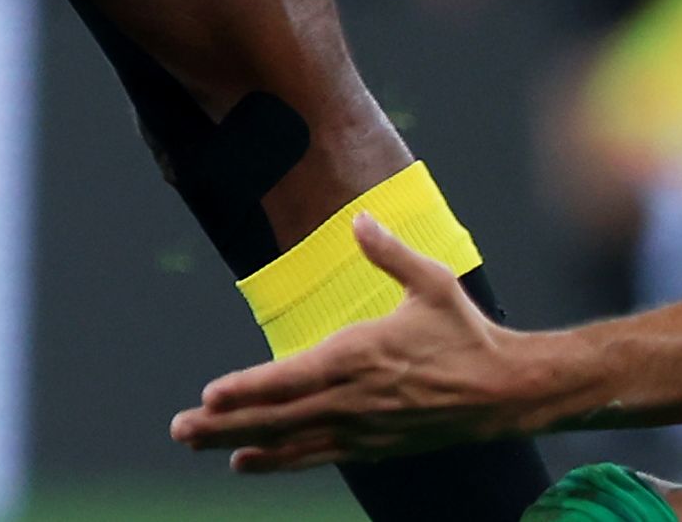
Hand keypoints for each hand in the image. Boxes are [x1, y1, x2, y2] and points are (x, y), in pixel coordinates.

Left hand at [170, 219, 565, 472]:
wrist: (503, 392)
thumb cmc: (465, 332)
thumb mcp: (433, 281)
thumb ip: (389, 252)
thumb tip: (360, 219)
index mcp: (362, 354)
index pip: (293, 377)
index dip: (250, 388)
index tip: (210, 392)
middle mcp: (354, 398)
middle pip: (278, 416)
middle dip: (224, 423)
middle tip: (179, 428)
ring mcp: (360, 427)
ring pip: (289, 440)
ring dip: (239, 441)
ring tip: (195, 442)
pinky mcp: (370, 446)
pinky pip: (314, 456)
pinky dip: (277, 461)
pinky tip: (245, 462)